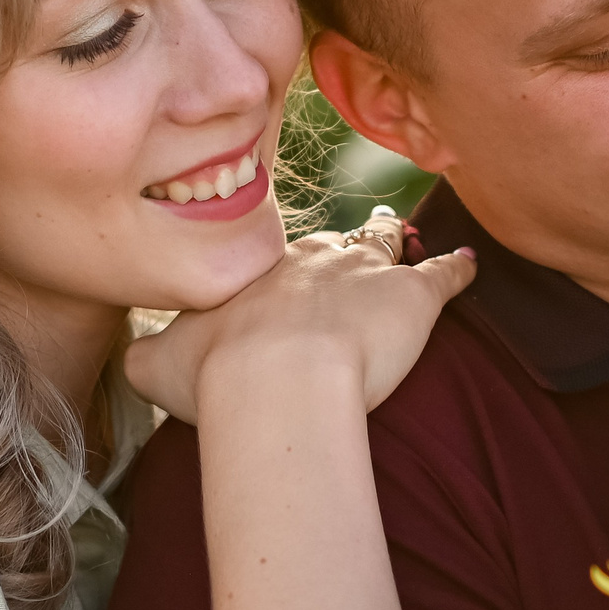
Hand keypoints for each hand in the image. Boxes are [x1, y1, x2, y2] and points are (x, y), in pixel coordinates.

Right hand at [123, 212, 475, 422]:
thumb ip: (149, 357)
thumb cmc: (214, 376)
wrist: (272, 379)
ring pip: (384, 245)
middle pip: (331, 244)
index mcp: (257, 275)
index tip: (292, 273)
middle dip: (339, 245)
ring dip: (393, 239)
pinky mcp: (413, 298)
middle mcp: (312, 261)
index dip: (288, 270)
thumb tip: (138, 359)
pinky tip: (470, 264)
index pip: (277, 262)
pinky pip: (443, 274)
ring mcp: (366, 273)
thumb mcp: (160, 367)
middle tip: (348, 240)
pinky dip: (458, 268)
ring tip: (400, 230)